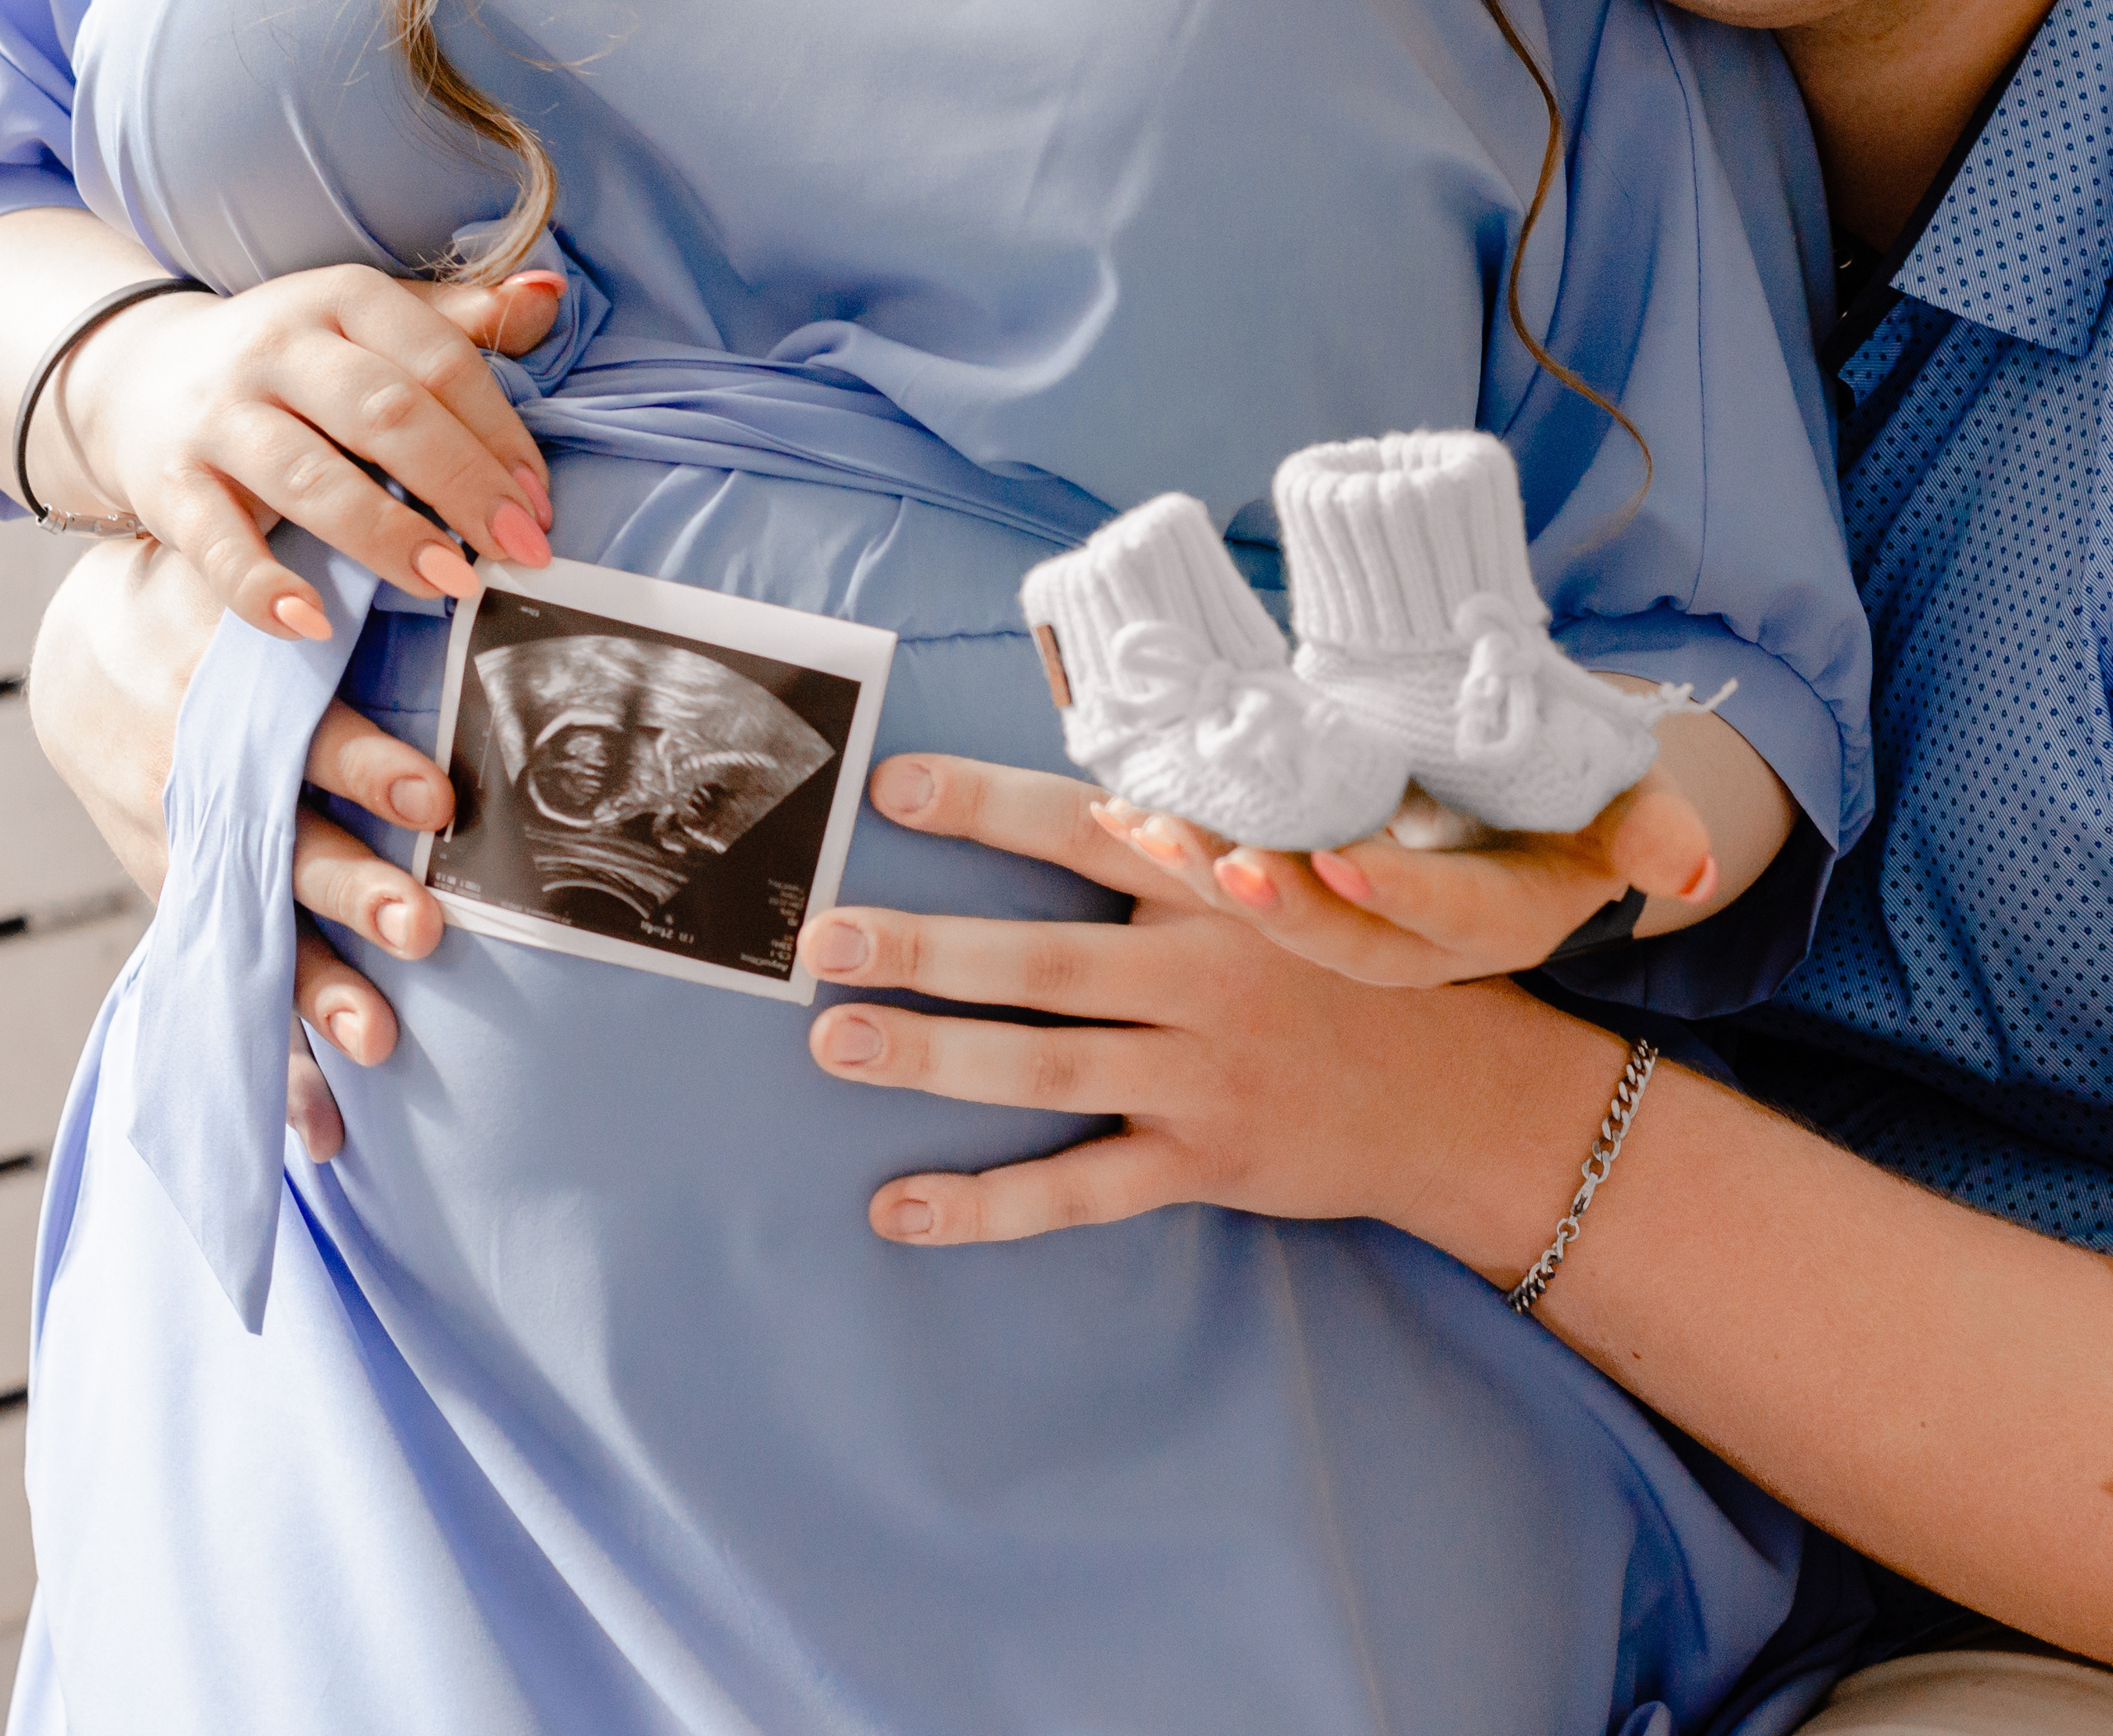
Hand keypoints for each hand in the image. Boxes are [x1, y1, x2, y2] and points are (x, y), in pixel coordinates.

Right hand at [26, 218, 560, 640]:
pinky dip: (261, 587)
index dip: (500, 436)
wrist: (142, 375)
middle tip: (521, 550)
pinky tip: (312, 623)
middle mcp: (278, 350)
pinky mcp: (171, 484)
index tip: (540, 506)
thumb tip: (547, 293)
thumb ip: (461, 320)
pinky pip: (217, 543)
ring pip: (310, 477)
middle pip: (384, 413)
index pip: (439, 363)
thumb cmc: (300, 362)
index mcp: (344, 302)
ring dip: (387, 536)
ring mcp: (220, 417)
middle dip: (463, 484)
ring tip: (451, 584)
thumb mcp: (375, 323)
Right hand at [32, 536, 451, 1163]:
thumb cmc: (224, 615)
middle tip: (426, 928)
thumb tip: (466, 561)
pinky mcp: (182, 906)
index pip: (304, 736)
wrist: (94, 648)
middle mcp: (204, 787)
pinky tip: (323, 1134)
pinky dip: (272, 1063)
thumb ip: (348, 596)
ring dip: (315, 990)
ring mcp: (188, 857)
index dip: (365, 767)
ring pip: (256, 929)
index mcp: (236, 701)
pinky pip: (228, 992)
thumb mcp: (270, 589)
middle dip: (354, 890)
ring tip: (382, 1038)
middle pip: (284, 844)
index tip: (434, 798)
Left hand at [797, 755, 1625, 1259]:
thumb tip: (1069, 799)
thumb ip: (1187, 846)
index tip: (891, 787)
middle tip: (820, 942)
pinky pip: (1082, 1189)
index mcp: (1222, 888)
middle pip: (1045, 960)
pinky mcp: (1207, 1163)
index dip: (988, 805)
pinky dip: (988, 1204)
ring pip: (1049, 1069)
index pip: (1087, 829)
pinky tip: (897, 1207)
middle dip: (927, 949)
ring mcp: (1204, 1077)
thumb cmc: (1351, 972)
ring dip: (935, 1059)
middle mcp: (1208, 975)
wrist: (1465, 1097)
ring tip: (835, 1045)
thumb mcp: (1291, 884)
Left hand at [1088, 763, 1714, 987]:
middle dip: (1281, 903)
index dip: (1398, 894)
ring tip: (1149, 830)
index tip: (1346, 861)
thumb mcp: (1632, 824)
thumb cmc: (1577, 823)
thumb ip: (1655, 836)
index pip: (1447, 918)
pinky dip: (1177, 858)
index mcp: (1492, 924)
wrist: (1522, 877)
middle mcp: (1410, 945)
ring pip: (1273, 920)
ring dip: (1207, 880)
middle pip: (1340, 937)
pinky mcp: (1299, 905)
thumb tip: (1694, 867)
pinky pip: (1233, 888)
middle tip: (1224, 861)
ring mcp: (1348, 934)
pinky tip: (1119, 813)